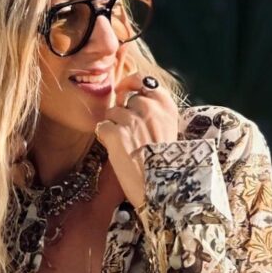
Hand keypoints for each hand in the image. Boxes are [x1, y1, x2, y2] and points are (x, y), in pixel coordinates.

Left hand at [93, 57, 177, 210]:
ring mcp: (132, 120)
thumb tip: (129, 98)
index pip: (146, 81)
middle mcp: (150, 108)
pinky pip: (102, 127)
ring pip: (112, 112)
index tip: (126, 90)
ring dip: (114, 127)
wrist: (162, 191)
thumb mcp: (169, 132)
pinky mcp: (116, 133)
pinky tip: (116, 152)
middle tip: (131, 136)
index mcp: (167, 107)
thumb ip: (155, 113)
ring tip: (126, 148)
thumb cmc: (164, 166)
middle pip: (127, 100)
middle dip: (124, 113)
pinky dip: (105, 139)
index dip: (132, 84)